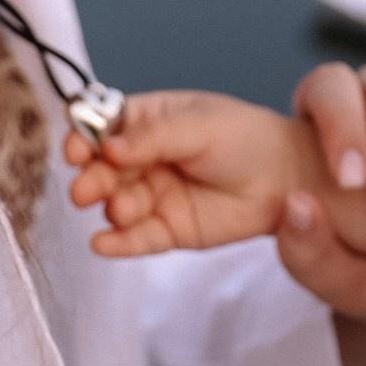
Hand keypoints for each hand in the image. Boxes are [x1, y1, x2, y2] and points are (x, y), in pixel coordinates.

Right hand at [69, 91, 310, 255]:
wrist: (288, 178)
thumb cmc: (247, 138)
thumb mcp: (200, 126)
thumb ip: (153, 137)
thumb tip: (108, 146)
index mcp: (148, 121)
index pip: (102, 127)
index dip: (85, 137)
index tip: (76, 149)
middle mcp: (143, 159)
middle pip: (102, 169)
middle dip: (91, 178)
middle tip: (87, 187)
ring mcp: (153, 195)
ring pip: (116, 204)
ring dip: (110, 208)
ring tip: (124, 208)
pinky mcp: (167, 230)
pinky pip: (135, 238)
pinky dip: (117, 243)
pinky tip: (103, 244)